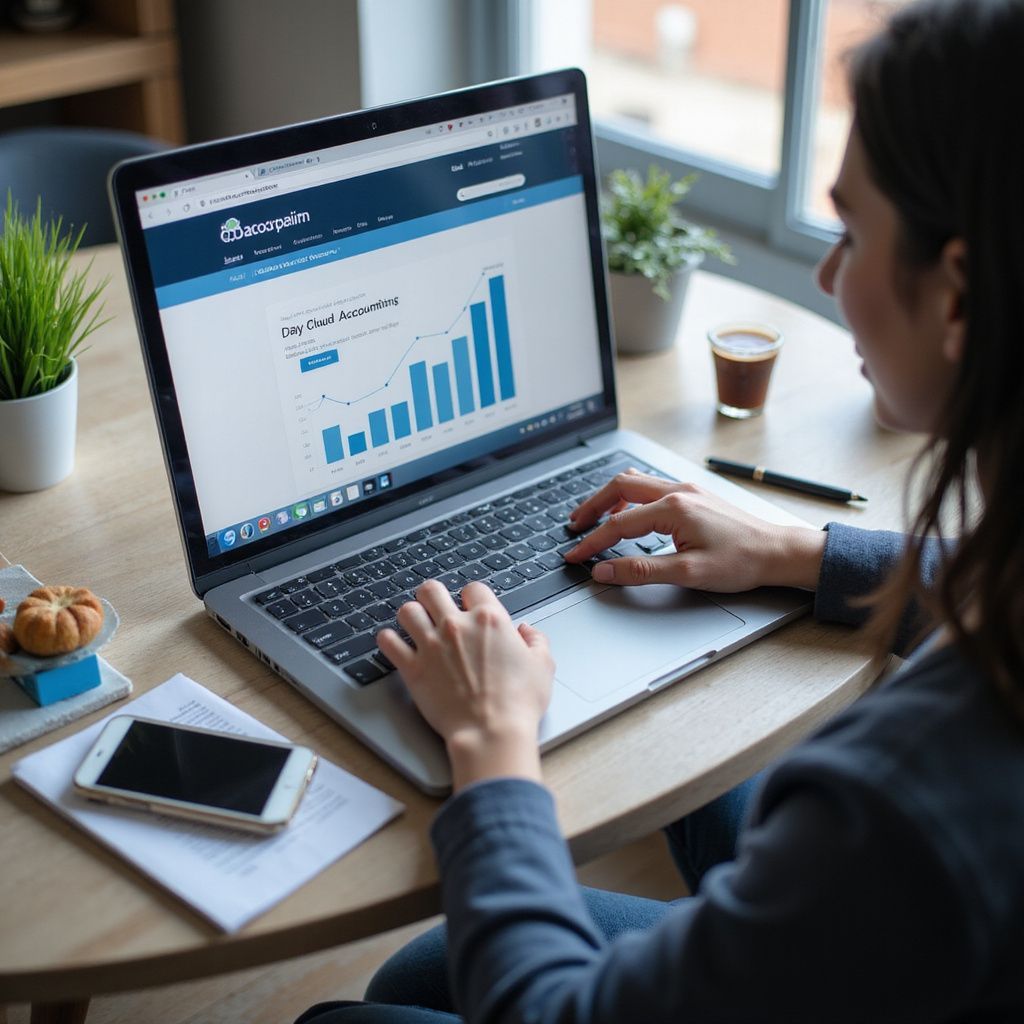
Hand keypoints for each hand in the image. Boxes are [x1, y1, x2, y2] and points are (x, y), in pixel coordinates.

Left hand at [377, 580, 554, 789]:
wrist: (491, 732)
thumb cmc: (518, 703)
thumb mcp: (542, 667)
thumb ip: (536, 641)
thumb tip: (527, 631)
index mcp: (489, 620)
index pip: (473, 588)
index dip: (471, 597)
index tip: (470, 608)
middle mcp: (457, 626)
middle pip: (432, 590)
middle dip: (433, 597)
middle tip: (435, 608)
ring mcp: (432, 645)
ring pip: (407, 611)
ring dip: (411, 615)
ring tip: (415, 625)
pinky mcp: (413, 668)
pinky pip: (388, 642)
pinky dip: (388, 641)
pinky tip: (395, 644)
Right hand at [564, 470, 825, 591]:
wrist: (778, 552)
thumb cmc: (741, 562)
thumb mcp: (688, 573)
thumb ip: (641, 571)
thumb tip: (605, 571)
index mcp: (674, 508)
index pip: (618, 524)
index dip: (592, 542)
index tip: (575, 556)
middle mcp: (678, 491)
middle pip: (620, 487)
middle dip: (592, 506)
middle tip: (574, 526)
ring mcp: (687, 489)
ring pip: (635, 482)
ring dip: (610, 498)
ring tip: (593, 518)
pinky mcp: (694, 495)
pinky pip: (651, 487)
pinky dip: (630, 498)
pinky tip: (627, 514)